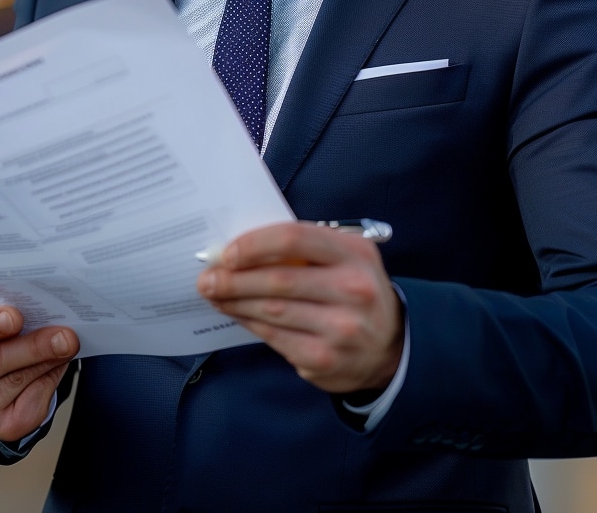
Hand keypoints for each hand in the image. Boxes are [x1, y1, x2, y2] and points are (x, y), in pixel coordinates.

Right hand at [0, 306, 79, 441]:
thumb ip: (5, 316)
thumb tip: (43, 311)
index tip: (16, 317)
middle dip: (32, 345)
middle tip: (63, 334)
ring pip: (16, 380)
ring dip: (47, 360)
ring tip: (68, 343)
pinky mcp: (3, 428)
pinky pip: (33, 400)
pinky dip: (50, 378)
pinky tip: (57, 363)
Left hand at [197, 221, 402, 393]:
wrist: (390, 347)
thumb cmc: (354, 291)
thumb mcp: (344, 258)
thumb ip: (302, 248)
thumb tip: (238, 250)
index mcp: (354, 253)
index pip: (293, 238)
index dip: (253, 244)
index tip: (226, 253)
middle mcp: (353, 289)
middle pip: (277, 278)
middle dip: (232, 278)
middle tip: (206, 278)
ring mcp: (341, 328)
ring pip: (271, 310)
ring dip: (234, 301)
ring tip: (214, 294)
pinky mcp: (324, 358)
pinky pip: (274, 337)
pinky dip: (248, 322)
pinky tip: (236, 313)